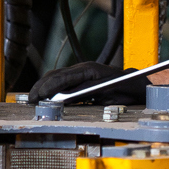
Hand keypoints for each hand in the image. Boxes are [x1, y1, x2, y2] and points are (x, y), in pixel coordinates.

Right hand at [30, 62, 148, 105]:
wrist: (138, 85)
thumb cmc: (126, 90)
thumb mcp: (107, 94)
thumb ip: (85, 93)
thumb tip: (65, 97)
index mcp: (89, 70)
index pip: (62, 78)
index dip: (48, 88)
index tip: (38, 97)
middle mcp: (84, 68)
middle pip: (55, 75)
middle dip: (41, 87)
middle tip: (31, 99)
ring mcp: (83, 71)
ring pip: (57, 76)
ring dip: (44, 86)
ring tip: (34, 98)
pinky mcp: (82, 76)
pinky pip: (63, 79)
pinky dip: (51, 86)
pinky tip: (45, 95)